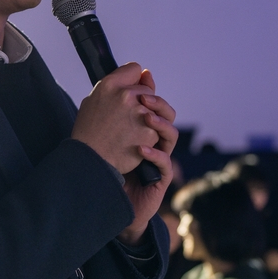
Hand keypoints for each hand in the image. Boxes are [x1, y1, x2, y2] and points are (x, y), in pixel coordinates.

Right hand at [72, 63, 160, 173]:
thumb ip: (118, 84)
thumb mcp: (94, 100)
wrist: (90, 160)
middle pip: (148, 91)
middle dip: (141, 103)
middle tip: (125, 119)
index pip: (135, 69)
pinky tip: (134, 142)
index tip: (129, 93)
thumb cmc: (90, 131)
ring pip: (156, 109)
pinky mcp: (150, 132)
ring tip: (131, 130)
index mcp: (110, 84)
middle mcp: (126, 95)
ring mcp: (140, 113)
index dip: (134, 81)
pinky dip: (149, 136)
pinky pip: (157, 129)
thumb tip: (145, 73)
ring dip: (148, 119)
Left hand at [120, 70, 177, 244]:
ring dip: (160, 124)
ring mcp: (159, 158)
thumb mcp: (106, 136)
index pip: (154, 104)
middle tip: (143, 98)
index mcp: (142, 129)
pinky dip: (155, 153)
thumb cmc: (109, 168)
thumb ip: (111, 115)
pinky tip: (141, 149)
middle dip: (158, 104)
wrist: (108, 199)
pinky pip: (165, 162)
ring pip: (171, 136)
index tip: (140, 79)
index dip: (150, 91)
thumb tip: (108, 92)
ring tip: (146, 118)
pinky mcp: (160, 177)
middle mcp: (154, 141)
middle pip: (167, 116)